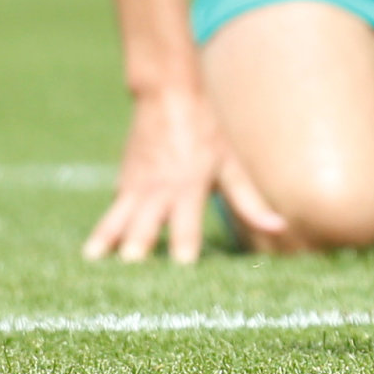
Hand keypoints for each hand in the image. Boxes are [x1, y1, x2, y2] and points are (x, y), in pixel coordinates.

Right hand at [80, 85, 282, 263]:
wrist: (168, 95)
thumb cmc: (207, 132)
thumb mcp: (231, 165)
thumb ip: (250, 202)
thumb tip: (280, 228)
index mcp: (190, 186)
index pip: (187, 223)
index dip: (184, 246)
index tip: (181, 268)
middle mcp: (160, 190)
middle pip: (145, 226)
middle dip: (139, 249)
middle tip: (131, 278)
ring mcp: (137, 187)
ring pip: (117, 220)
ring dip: (107, 242)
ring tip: (94, 264)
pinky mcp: (122, 183)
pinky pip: (111, 212)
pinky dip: (103, 232)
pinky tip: (93, 253)